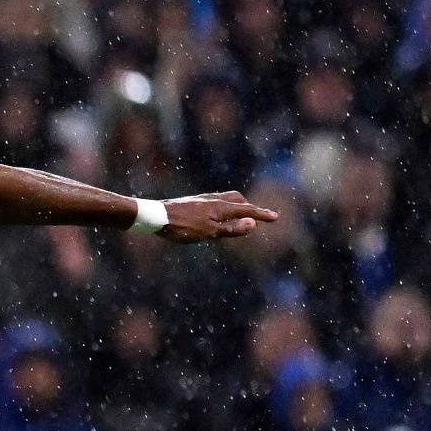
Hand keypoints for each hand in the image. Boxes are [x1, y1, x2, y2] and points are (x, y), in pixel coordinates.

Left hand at [161, 191, 279, 242]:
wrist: (154, 216)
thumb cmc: (182, 226)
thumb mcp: (209, 232)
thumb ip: (231, 228)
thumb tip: (253, 224)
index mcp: (221, 207)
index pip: (247, 210)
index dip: (262, 214)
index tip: (276, 217)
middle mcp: (213, 200)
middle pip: (237, 200)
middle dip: (249, 207)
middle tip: (258, 215)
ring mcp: (202, 200)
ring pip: (225, 199)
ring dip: (236, 205)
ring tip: (238, 214)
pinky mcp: (192, 202)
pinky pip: (214, 202)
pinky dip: (223, 206)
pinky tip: (214, 214)